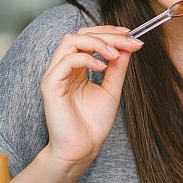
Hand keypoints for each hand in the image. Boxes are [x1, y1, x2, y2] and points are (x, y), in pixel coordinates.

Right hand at [39, 25, 142, 178]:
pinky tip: (102, 67)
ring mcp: (55, 74)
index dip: (109, 32)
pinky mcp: (50, 85)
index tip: (132, 35)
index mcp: (76, 67)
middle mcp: (63, 67)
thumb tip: (128, 46)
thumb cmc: (92, 124)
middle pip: (80, 33)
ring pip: (70, 41)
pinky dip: (87, 59)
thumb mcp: (111, 90)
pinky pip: (66, 61)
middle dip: (107, 33)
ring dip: (97, 42)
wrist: (82, 149)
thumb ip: (117, 68)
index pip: (89, 37)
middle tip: (128, 40)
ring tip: (115, 53)